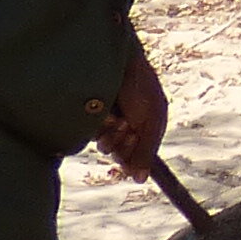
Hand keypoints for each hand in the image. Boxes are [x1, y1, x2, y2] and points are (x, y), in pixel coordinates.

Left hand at [91, 41, 167, 175]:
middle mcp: (125, 127)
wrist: (115, 58)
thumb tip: (141, 180)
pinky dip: (98, 128)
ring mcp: (105, 123)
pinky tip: (102, 112)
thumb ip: (147, 150)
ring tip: (115, 116)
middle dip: (125, 144)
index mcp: (145, 127)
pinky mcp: (88, 119)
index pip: (140, 157)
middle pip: (123, 155)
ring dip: (111, 136)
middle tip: (127, 126)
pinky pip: (90, 136)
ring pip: (106, 148)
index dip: (136, 157)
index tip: (135, 146)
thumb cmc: (140, 84)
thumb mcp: (152, 118)